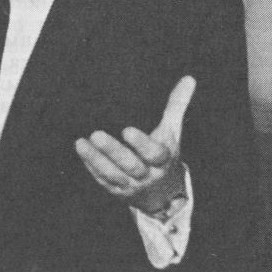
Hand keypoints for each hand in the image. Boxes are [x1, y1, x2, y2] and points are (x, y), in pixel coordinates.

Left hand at [74, 76, 195, 214]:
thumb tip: (189, 78)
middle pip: (131, 165)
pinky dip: (91, 166)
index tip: (126, 130)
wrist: (162, 192)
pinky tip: (82, 150)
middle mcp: (148, 175)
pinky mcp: (117, 190)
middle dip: (113, 151)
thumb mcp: (172, 130)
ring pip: (113, 174)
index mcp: (163, 159)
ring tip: (81, 143)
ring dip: (96, 159)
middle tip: (96, 134)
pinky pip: (103, 180)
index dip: (141, 144)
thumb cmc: (164, 152)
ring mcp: (132, 185)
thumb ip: (177, 105)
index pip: (154, 154)